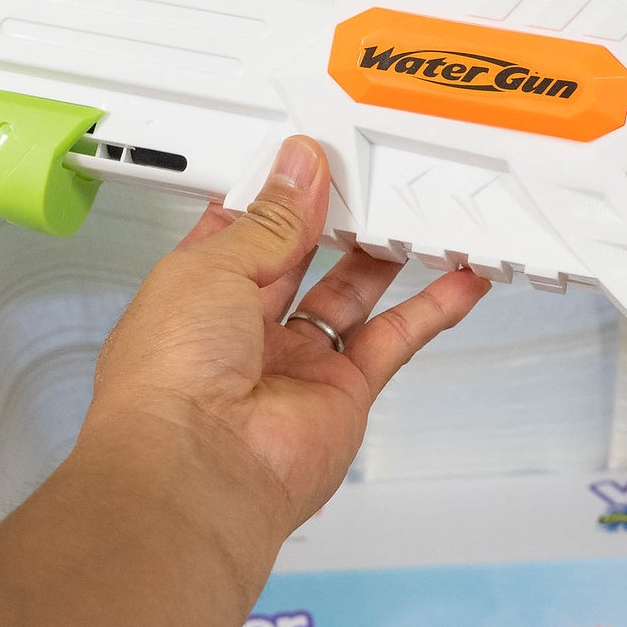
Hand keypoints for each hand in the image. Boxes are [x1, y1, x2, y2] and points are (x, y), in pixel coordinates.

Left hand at [84, 135, 490, 542]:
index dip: (276, 191)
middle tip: (369, 176)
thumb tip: (300, 171)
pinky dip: (431, 309)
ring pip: (351, 295)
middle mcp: (244, 331)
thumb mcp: (213, 266)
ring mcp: (296, 365)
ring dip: (383, 255)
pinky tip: (458, 279)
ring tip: (416, 212)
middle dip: (333, 217)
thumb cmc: (168, 379)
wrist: (196, 471)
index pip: (241, 229)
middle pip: (302, 258)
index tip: (311, 155)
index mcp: (197, 293)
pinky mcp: (343, 393)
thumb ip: (270, 220)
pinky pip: (394, 340)